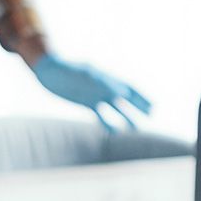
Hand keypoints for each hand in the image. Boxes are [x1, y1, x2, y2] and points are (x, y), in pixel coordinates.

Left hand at [31, 54, 150, 130]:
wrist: (48, 69)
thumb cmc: (67, 68)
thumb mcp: (86, 74)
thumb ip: (104, 83)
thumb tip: (124, 93)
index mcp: (107, 77)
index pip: (129, 88)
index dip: (141, 97)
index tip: (152, 107)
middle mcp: (104, 86)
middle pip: (126, 97)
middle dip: (138, 106)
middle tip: (150, 115)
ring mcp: (95, 95)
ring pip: (115, 108)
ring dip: (126, 117)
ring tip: (136, 128)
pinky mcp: (86, 102)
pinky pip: (100, 114)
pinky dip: (108, 122)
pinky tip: (114, 132)